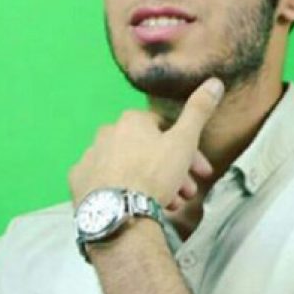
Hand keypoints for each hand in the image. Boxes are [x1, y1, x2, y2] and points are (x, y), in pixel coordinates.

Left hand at [68, 79, 223, 208]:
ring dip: (152, 185)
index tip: (201, 173)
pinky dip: (123, 192)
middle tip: (188, 194)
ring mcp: (89, 158)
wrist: (118, 212)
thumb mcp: (184, 142)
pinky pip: (106, 184)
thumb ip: (199, 111)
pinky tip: (135, 205)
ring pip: (129, 169)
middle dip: (173, 173)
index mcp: (131, 120)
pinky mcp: (78, 181)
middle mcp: (106, 132)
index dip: (189, 152)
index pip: (167, 131)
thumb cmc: (154, 174)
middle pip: (148, 152)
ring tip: (169, 206)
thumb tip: (214, 81)